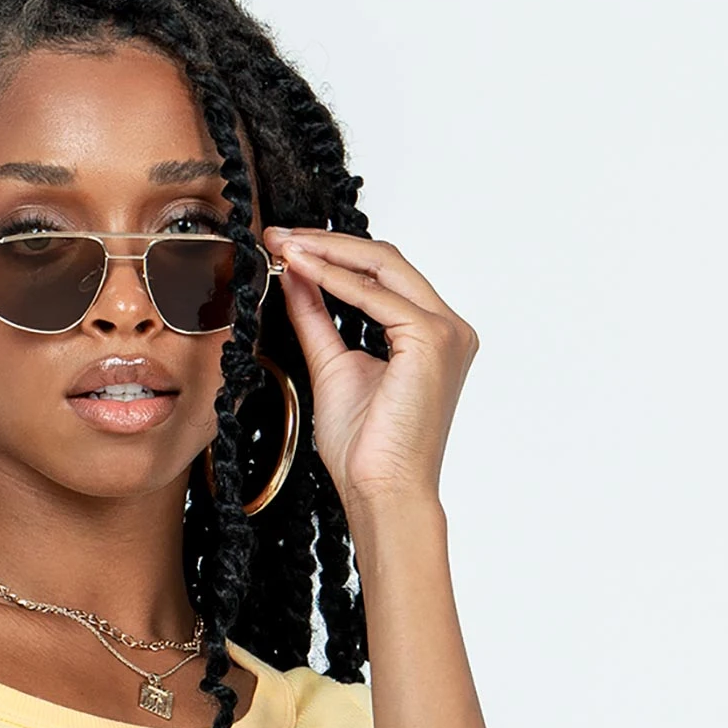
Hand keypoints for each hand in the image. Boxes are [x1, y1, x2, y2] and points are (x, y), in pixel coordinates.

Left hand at [262, 226, 478, 508]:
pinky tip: (302, 270)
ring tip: (284, 246)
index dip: (333, 256)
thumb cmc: (365, 450)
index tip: (287, 248)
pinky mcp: (433, 339)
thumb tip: (296, 276)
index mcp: (431, 336)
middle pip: (385, 262)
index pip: (382, 277)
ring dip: (327, 252)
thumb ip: (317, 319)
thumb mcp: (332, 367)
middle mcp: (448, 328)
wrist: (382, 491)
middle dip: (327, 243)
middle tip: (279, 236)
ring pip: (383, 267)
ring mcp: (446, 331)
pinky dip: (335, 279)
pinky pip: (376, 296)